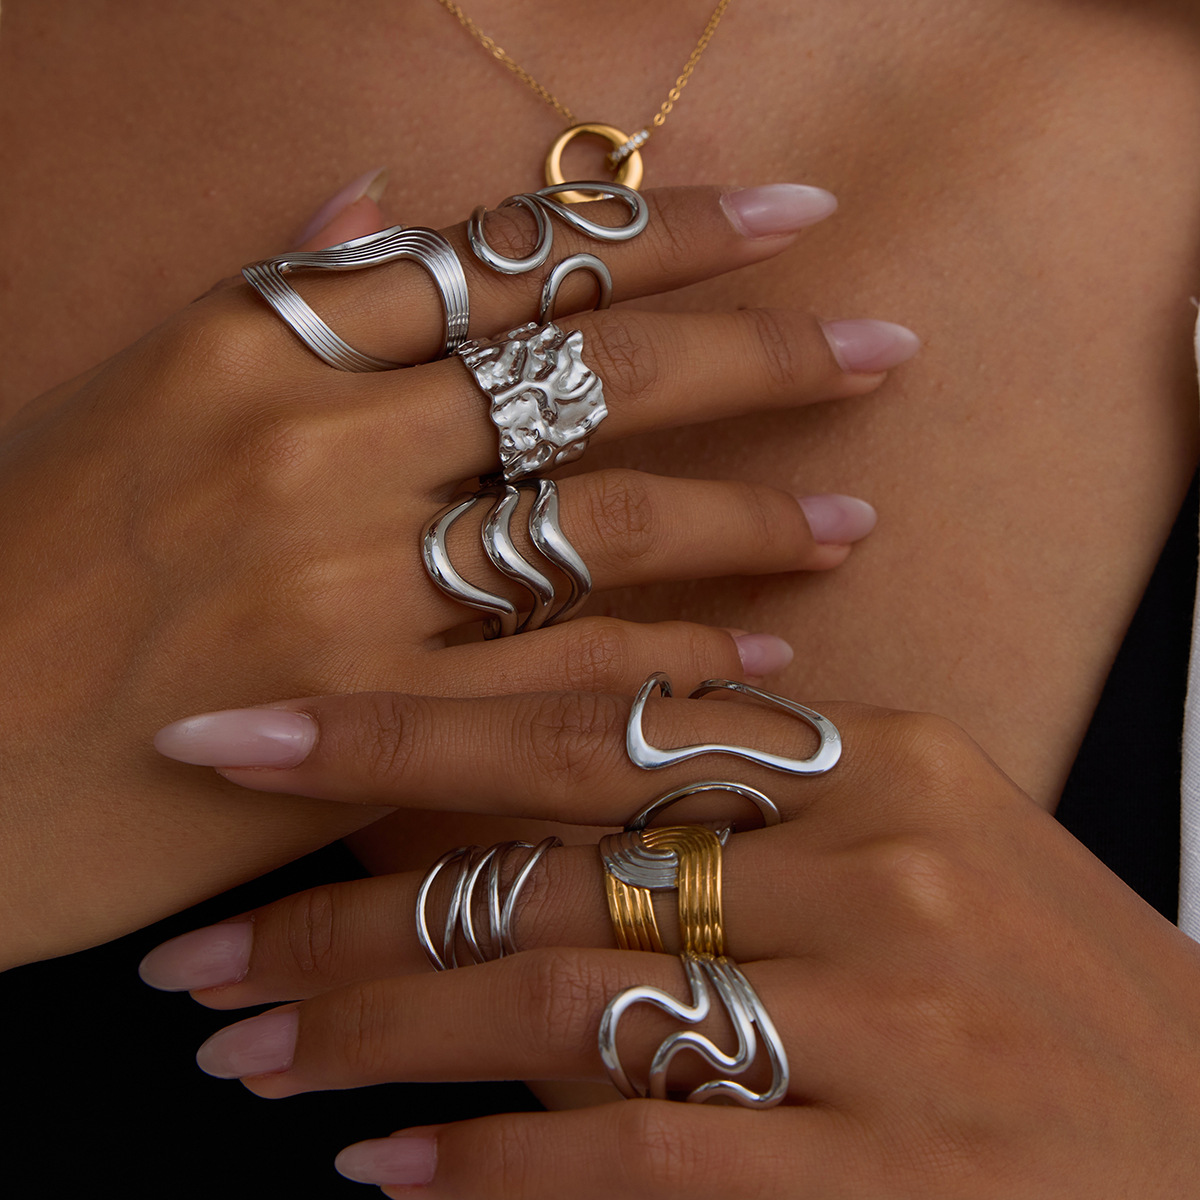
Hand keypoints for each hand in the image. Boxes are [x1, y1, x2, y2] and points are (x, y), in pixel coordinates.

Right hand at [0, 182, 913, 967]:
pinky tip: (758, 660)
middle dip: (757, 349)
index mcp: (253, 346)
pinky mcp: (355, 726)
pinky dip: (673, 665)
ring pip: (598, 522)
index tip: (791, 210)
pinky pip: (560, 681)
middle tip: (880, 344)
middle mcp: (309, 448)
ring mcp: (336, 589)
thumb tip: (384, 190)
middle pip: (589, 372)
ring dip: (744, 515)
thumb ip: (269, 283)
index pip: (509, 258)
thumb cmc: (20, 565)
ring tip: (847, 516)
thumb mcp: (125, 389)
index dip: (664, 227)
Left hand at [145, 688, 1199, 1196]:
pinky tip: (392, 1173)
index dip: (393, 729)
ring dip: (380, 1034)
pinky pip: (637, 1153)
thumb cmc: (1041, 992)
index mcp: (881, 756)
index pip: (586, 718)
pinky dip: (494, 1165)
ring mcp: (889, 1018)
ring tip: (254, 1055)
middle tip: (202, 952)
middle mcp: (878, 863)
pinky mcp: (888, 1177)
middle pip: (545, 857)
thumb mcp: (919, 855)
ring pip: (561, 996)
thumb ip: (738, 822)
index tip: (241, 742)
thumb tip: (526, 814)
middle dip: (343, 906)